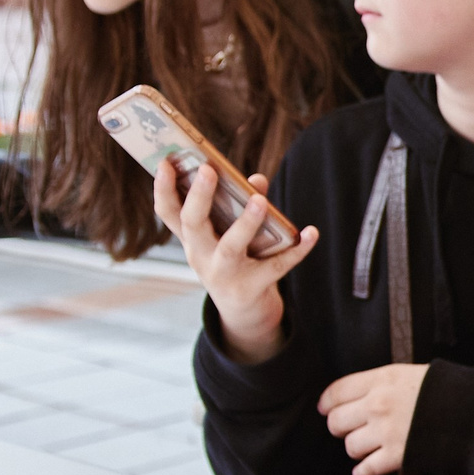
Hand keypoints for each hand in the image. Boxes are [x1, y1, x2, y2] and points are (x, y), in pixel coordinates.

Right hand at [153, 161, 316, 364]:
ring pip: (231, 247)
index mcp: (192, 239)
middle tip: (208, 170)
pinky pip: (276, 266)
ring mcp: (224, 274)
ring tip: (260, 201)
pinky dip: (297, 249)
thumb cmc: (234, 260)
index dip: (162, 188)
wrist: (243, 312)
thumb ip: (240, 204)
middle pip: (193, 225)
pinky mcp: (251, 288)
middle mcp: (201, 256)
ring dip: (246, 223)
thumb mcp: (228, 234)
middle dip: (199, 197)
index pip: (168, 212)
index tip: (164, 162)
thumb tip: (257, 179)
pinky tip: (311, 232)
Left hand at [318, 363, 428, 474]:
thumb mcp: (413, 374)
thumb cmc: (450, 391)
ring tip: (366, 447)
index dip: (328, 402)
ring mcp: (386, 432)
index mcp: (382, 379)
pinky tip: (365, 469)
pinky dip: (363, 471)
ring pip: (350, 446)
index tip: (326, 408)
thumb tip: (364, 395)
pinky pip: (365, 468)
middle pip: (337, 421)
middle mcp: (378, 405)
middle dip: (340, 427)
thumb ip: (385, 383)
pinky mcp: (396, 456)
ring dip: (356, 448)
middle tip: (347, 429)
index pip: (338, 391)